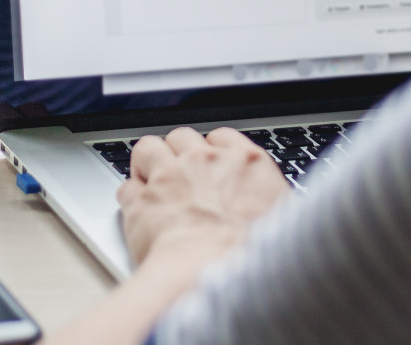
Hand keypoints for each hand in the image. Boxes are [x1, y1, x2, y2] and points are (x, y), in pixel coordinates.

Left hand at [117, 127, 290, 265]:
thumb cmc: (249, 255)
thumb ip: (269, 199)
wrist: (210, 273)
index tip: (209, 166)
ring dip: (148, 162)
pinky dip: (131, 198)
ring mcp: (169, 176)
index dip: (211, 152)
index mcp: (245, 162)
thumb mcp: (282, 221)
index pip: (221, 138)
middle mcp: (204, 161)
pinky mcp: (140, 200)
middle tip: (181, 177)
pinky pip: (127, 187)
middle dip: (178, 153)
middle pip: (182, 137)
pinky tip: (139, 210)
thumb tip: (270, 205)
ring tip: (152, 181)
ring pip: (148, 147)